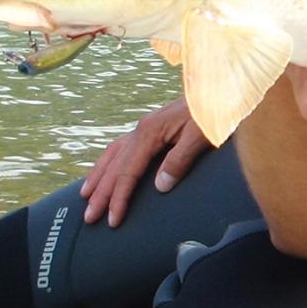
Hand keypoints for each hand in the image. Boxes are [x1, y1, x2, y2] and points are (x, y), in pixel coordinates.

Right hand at [79, 96, 211, 226]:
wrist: (220, 88)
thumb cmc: (214, 112)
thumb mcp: (201, 136)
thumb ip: (180, 160)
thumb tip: (159, 187)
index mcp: (150, 132)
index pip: (128, 172)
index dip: (118, 197)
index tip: (112, 219)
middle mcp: (141, 129)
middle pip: (114, 166)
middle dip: (101, 194)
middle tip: (89, 218)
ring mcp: (144, 127)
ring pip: (112, 155)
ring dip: (98, 177)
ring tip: (85, 196)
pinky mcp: (151, 128)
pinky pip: (121, 147)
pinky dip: (108, 162)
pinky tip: (104, 170)